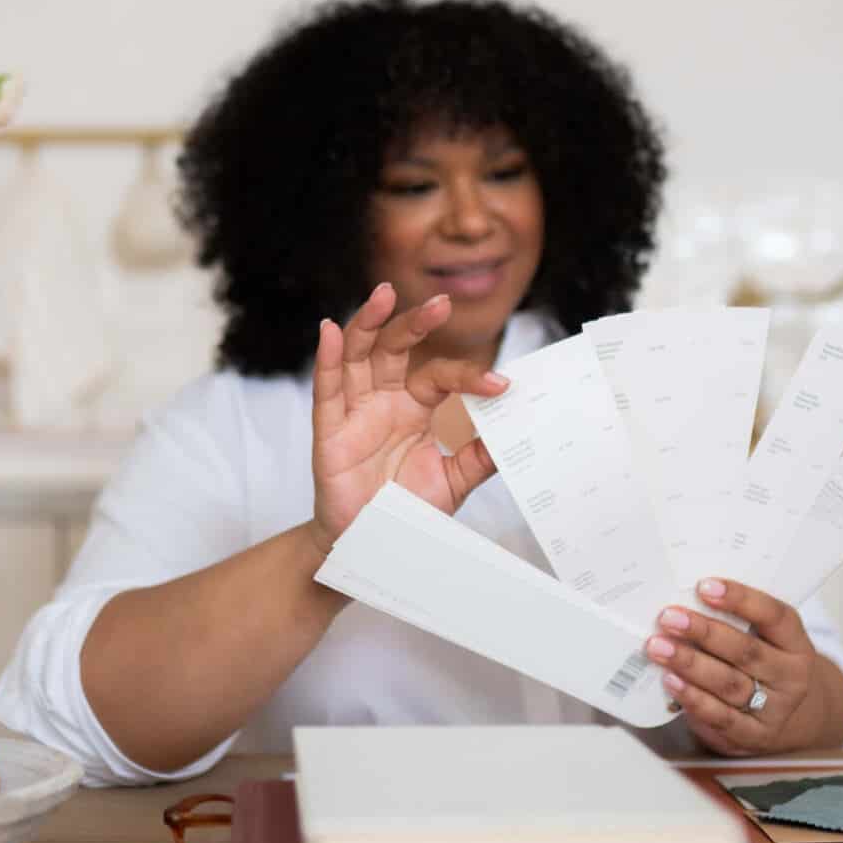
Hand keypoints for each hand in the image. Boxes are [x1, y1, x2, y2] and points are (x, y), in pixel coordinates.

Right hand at [308, 283, 506, 556]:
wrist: (373, 548)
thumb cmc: (406, 511)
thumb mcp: (454, 481)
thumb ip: (479, 455)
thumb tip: (516, 430)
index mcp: (414, 408)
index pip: (440, 376)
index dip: (468, 377)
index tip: (501, 385)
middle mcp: (384, 401)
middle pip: (395, 349)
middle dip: (416, 323)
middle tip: (442, 302)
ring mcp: (355, 413)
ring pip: (359, 357)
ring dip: (369, 323)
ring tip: (385, 294)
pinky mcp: (330, 432)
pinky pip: (327, 390)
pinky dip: (328, 359)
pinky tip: (332, 331)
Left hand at [643, 579, 842, 754]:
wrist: (783, 717)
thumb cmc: (761, 665)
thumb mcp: (762, 640)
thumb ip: (734, 620)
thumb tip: (683, 597)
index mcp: (796, 645)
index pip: (774, 616)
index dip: (740, 599)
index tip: (703, 586)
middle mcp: (790, 678)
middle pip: (746, 651)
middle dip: (704, 632)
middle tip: (669, 618)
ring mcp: (774, 710)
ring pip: (729, 684)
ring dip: (690, 663)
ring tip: (659, 647)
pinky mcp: (752, 736)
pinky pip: (720, 717)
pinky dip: (693, 698)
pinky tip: (671, 680)